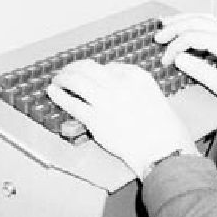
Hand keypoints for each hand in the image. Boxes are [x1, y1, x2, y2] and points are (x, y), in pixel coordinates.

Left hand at [47, 61, 197, 179]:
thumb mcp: (154, 95)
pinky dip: (59, 95)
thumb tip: (112, 79)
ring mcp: (105, 101)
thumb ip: (134, 85)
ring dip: (63, 77)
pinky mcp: (95, 120)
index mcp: (136, 76)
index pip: (110, 66)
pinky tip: (53, 91)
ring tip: (57, 79)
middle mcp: (119, 84)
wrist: (163, 150)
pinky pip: (72, 103)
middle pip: (88, 68)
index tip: (89, 75)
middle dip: (74, 67)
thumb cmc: (164, 128)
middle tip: (67, 71)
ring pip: (77, 81)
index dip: (96, 71)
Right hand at [156, 13, 216, 104]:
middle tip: (158, 36)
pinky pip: (210, 21)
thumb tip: (179, 58)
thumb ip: (198, 70)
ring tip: (167, 23)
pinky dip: (195, 21)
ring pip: (202, 17)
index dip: (174, 47)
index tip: (165, 60)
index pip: (191, 37)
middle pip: (194, 22)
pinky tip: (188, 25)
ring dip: (183, 19)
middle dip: (173, 28)